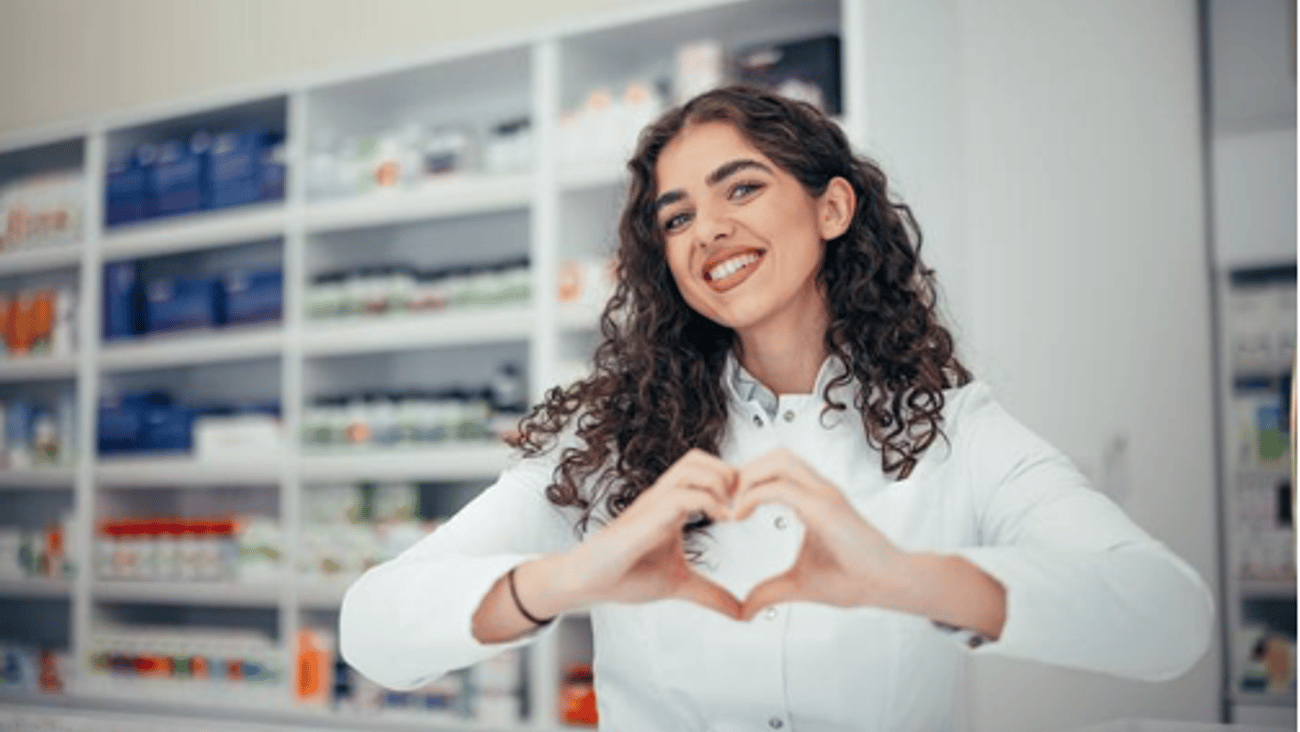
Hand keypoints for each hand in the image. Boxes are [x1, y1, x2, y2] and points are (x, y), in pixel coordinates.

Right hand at [566, 448, 742, 617]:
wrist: (587, 583)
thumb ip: (711, 594)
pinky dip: (707, 501)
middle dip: (728, 475)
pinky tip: (720, 519)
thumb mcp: (679, 584)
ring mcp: (652, 504)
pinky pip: (680, 495)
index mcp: (670, 506)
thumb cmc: (624, 575)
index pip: (703, 471)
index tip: (746, 509)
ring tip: (731, 512)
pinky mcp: (645, 517)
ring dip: (720, 484)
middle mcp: (661, 498)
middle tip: (741, 505)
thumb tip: (740, 612)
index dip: (730, 482)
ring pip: (691, 467)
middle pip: (699, 458)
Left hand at [732, 448, 907, 620]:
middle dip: (743, 471)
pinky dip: (752, 496)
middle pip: (774, 454)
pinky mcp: (825, 508)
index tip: (727, 506)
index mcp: (814, 500)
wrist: (889, 586)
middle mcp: (819, 490)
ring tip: (731, 507)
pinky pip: (780, 487)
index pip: (776, 468)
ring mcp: (824, 494)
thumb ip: (769, 592)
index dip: (747, 480)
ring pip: (778, 460)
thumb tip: (745, 610)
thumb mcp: (799, 586)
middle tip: (724, 502)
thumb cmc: (854, 580)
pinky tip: (739, 516)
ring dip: (747, 478)